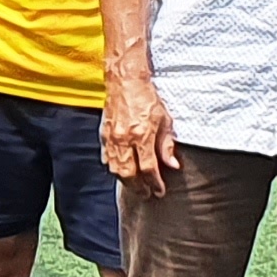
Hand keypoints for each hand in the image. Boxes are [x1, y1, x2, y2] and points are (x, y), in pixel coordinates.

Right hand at [99, 67, 179, 198]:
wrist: (125, 82)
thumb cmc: (147, 99)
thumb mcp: (165, 120)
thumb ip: (167, 144)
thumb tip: (173, 165)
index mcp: (141, 135)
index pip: (148, 168)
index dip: (155, 183)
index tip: (160, 191)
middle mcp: (124, 139)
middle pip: (128, 174)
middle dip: (139, 187)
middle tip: (147, 194)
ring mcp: (111, 138)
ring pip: (115, 169)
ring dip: (126, 181)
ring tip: (135, 186)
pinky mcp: (103, 135)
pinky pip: (107, 158)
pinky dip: (114, 168)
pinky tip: (121, 172)